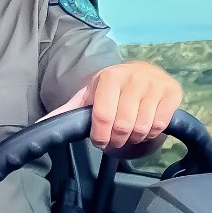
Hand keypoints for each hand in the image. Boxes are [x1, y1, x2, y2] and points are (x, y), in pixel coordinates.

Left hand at [54, 60, 181, 149]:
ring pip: (143, 128)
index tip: (100, 141)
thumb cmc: (112, 88)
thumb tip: (38, 127)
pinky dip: (151, 134)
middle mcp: (134, 77)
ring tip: (129, 133)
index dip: (100, 136)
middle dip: (116, 141)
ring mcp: (155, 85)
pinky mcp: (173, 92)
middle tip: (114, 140)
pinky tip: (145, 127)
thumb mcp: (88, 95)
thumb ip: (66, 111)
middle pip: (124, 126)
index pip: (104, 116)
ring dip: (134, 138)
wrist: (143, 71)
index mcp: (110, 77)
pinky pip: (161, 126)